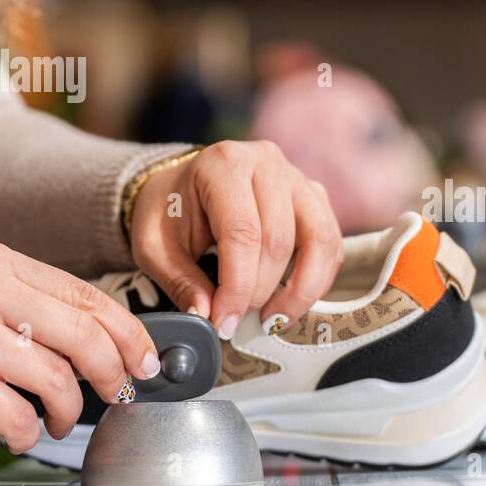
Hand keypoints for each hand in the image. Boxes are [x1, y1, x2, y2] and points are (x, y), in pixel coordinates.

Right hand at [0, 242, 160, 451]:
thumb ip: (42, 308)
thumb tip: (115, 342)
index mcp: (0, 264)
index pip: (87, 297)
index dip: (129, 333)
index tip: (146, 359)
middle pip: (82, 337)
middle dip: (112, 373)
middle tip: (118, 392)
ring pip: (56, 380)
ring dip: (68, 411)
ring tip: (59, 418)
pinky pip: (19, 416)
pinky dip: (30, 431)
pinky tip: (23, 429)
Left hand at [128, 141, 342, 337]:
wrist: (186, 186)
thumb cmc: (171, 212)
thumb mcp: (155, 246)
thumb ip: (180, 281)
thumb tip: (207, 317)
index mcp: (224, 164)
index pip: (242, 233)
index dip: (238, 286)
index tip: (225, 322)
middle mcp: (267, 163)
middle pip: (279, 240)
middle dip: (260, 291)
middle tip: (238, 321)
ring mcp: (297, 178)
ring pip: (319, 241)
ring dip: (301, 290)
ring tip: (274, 319)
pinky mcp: (315, 197)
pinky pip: (331, 243)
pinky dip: (318, 279)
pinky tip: (291, 300)